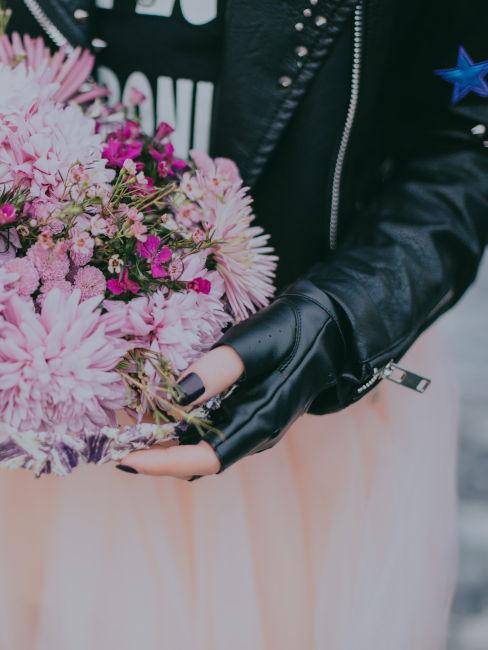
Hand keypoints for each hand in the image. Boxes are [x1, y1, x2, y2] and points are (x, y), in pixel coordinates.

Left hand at [117, 279, 344, 478]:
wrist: (328, 329)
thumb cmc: (293, 333)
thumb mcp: (252, 345)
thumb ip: (214, 372)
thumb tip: (173, 399)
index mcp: (261, 422)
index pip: (206, 458)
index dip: (163, 462)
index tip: (124, 458)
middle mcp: (256, 434)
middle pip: (198, 458)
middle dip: (156, 451)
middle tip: (115, 437)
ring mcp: (253, 427)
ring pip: (201, 445)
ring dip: (166, 438)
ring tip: (130, 420)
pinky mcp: (249, 415)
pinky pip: (209, 430)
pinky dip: (181, 424)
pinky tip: (162, 405)